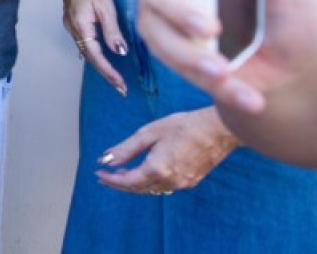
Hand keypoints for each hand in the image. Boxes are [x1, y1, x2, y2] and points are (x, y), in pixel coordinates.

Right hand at [63, 0, 129, 94]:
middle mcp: (73, 30)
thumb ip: (112, 31)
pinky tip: (104, 61)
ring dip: (101, 67)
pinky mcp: (74, 25)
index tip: (120, 84)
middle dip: (106, 74)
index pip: (95, 56)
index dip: (108, 71)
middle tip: (121, 89)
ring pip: (87, 53)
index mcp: (80, 26)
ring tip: (116, 79)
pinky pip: (85, 45)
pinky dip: (96, 56)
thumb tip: (120, 52)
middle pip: (90, 58)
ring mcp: (71, 28)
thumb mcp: (106, 7)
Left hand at [94, 107, 237, 194]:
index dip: (111, 180)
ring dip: (135, 184)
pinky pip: (164, 187)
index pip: (128, 182)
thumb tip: (105, 160)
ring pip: (152, 190)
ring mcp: (182, 184)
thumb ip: (126, 149)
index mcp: (157, 169)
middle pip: (138, 189)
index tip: (98, 174)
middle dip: (120, 183)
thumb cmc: (184, 126)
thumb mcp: (149, 132)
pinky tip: (145, 172)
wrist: (218, 130)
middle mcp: (170, 181)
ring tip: (121, 172)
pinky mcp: (191, 181)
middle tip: (105, 175)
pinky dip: (150, 182)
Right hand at [131, 0, 316, 113]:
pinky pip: (180, 70)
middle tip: (208, 26)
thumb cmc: (295, 9)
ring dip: (190, 55)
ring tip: (226, 71)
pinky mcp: (176, 56)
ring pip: (155, 31)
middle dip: (174, 6)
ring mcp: (168, 19)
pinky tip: (251, 96)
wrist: (298, 68)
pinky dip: (221, 87)